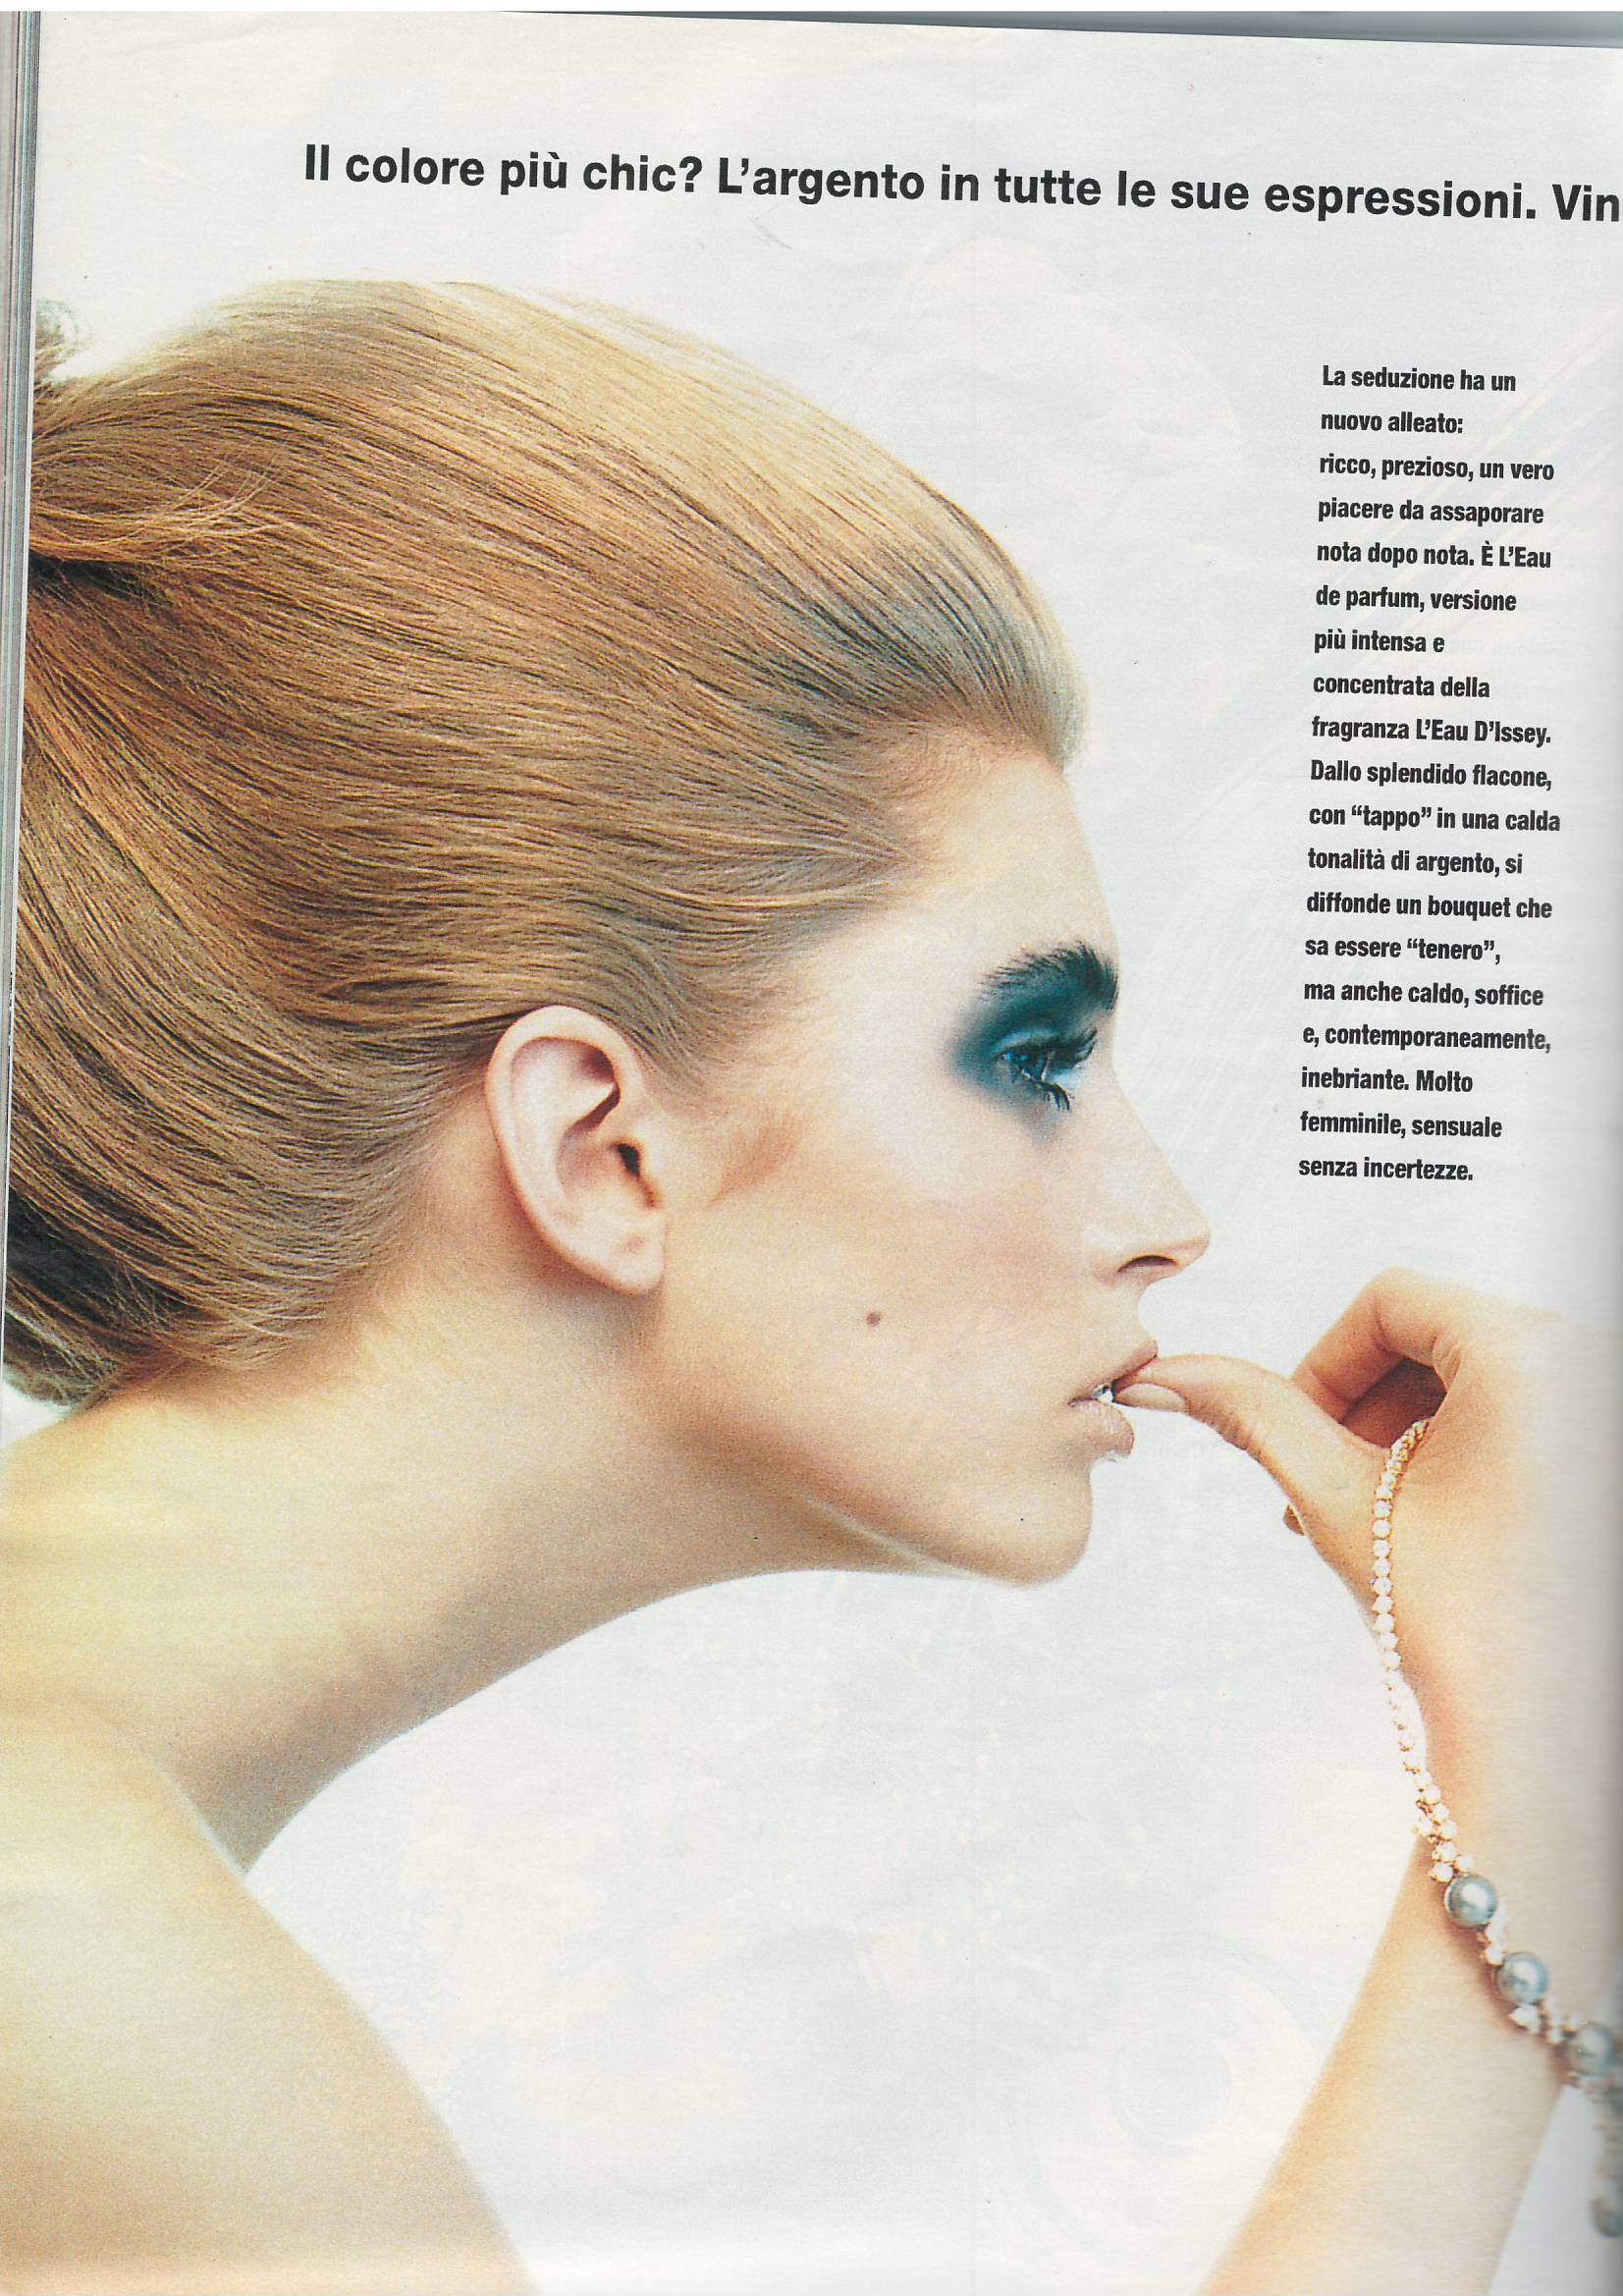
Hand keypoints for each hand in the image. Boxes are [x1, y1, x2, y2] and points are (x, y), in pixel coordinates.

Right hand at [1118, 1270, 1620, 1947]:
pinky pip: (1531, 1406)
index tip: (1302, 1438)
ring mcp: (1605, 1406)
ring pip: (1482, 1369)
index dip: (1326, 1361)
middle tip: (1334, 1487)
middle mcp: (1588, 1360)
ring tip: (1381, 1512)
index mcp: (1529, 1353)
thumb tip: (1160, 1374)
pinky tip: (1441, 1517)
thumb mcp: (1338, 1499)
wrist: (1542, 1736)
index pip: (1391, 1298)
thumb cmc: (1451, 1618)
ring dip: (1412, 1426)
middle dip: (1367, 1404)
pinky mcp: (1609, 1449)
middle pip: (1438, 1332)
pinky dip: (1473, 1443)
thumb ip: (1252, 1415)